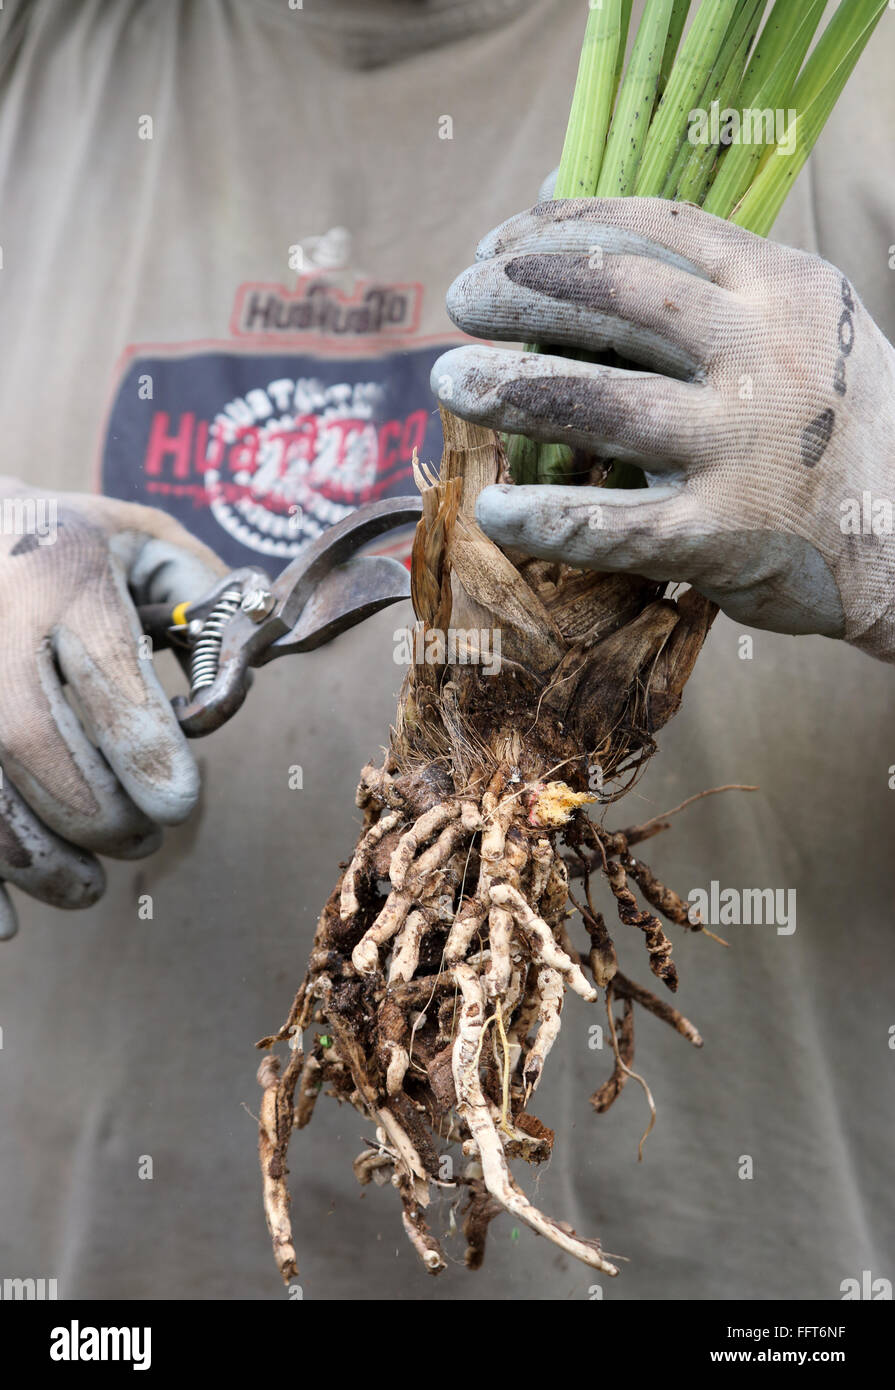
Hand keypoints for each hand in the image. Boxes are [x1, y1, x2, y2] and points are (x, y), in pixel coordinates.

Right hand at [0, 480, 225, 937]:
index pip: (103, 671)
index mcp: (59, 571)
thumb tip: (227, 702)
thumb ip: (209, 612)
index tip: (179, 805)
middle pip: (33, 740)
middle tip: (141, 841)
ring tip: (86, 886)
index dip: (143, 749)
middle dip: (98, 812)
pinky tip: (9, 923)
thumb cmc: (70, 547)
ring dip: (37, 858)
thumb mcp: (147, 548)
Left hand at [431, 197, 894, 660]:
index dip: (559, 229)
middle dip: (517, 290)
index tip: (499, 245)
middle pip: (613, 296)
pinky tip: (495, 510)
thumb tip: (565, 204)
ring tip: (454, 382)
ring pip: (599, 403)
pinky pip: (610, 524)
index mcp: (781, 288)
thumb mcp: (801, 322)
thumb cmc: (836, 419)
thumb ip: (708, 275)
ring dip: (509, 388)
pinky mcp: (723, 533)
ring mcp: (743, 446)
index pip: (652, 229)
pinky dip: (543, 517)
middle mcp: (763, 353)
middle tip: (461, 300)